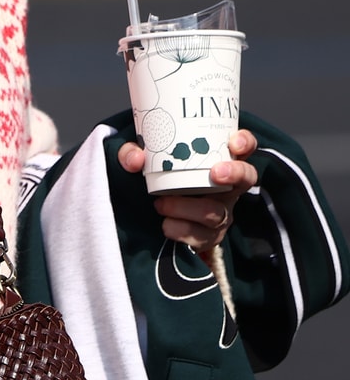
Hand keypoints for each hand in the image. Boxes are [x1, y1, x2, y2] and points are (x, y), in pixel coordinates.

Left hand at [119, 129, 258, 261]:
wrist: (150, 220)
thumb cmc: (157, 180)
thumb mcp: (142, 162)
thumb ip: (132, 154)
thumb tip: (136, 160)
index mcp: (218, 162)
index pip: (245, 147)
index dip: (245, 143)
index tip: (233, 143)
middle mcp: (227, 188)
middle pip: (247, 178)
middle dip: (234, 173)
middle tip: (214, 173)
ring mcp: (221, 213)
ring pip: (216, 211)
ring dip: (187, 207)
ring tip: (161, 204)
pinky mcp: (208, 237)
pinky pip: (200, 237)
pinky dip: (179, 229)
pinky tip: (165, 224)